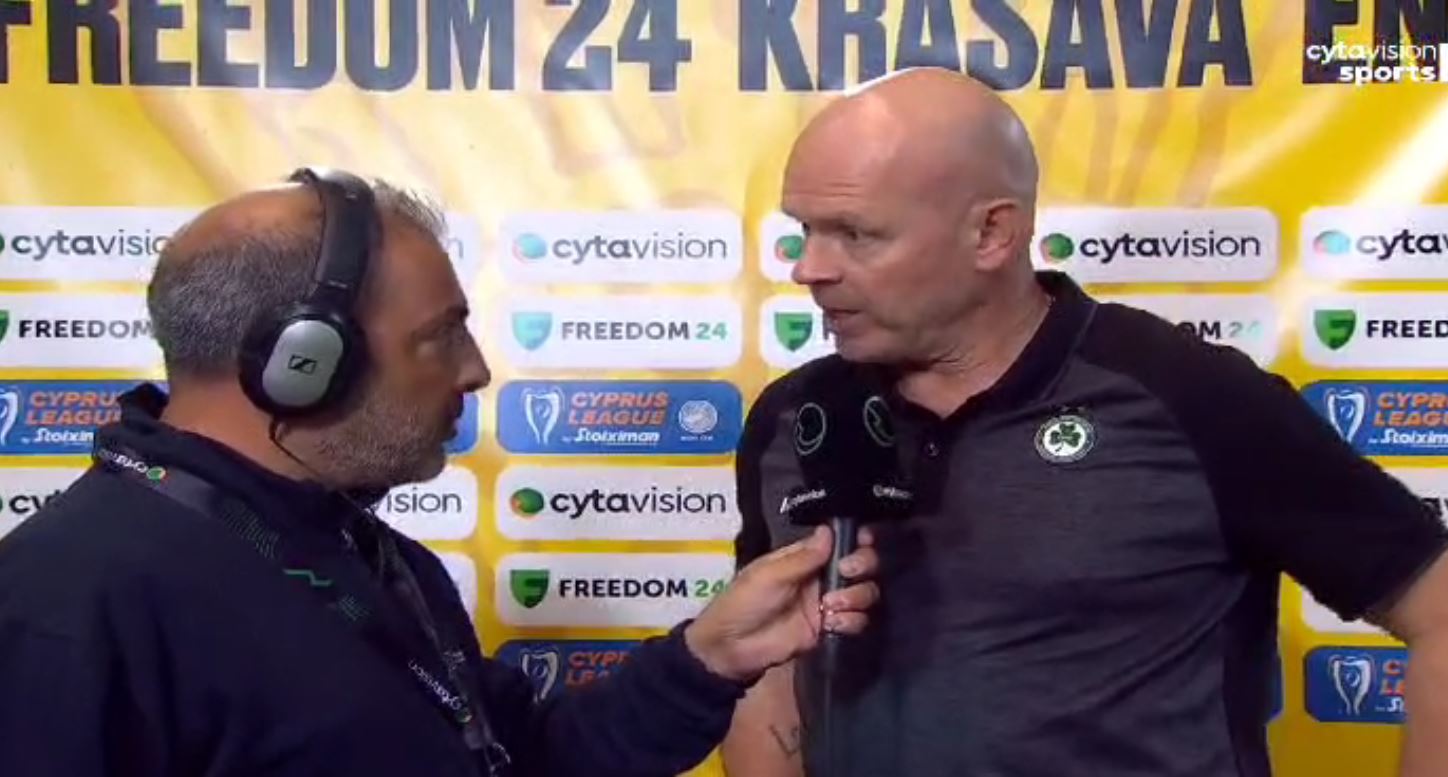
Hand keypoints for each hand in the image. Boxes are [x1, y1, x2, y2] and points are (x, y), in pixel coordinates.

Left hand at [684, 524, 879, 682]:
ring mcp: (827, 604)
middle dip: (862, 565)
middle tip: (847, 573)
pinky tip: (830, 624)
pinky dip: (851, 620)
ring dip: (856, 595)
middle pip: (861, 564)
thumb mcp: (769, 574)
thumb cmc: (744, 602)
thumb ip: (803, 557)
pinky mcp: (829, 629)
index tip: (864, 539)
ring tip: (830, 605)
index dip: (856, 538)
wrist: (732, 648)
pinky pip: (857, 620)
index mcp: (804, 558)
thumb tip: (830, 530)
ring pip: (864, 592)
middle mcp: (821, 577)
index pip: (839, 541)